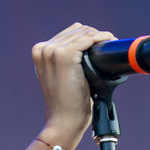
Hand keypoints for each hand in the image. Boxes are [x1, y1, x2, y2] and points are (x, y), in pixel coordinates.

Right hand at [32, 23, 115, 144]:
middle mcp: (43, 48)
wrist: (64, 119)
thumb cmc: (67, 102)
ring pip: (84, 32)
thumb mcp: (62, 76)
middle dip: (95, 36)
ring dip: (100, 36)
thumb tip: (91, 46)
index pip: (69, 33)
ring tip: (110, 45)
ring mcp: (52, 51)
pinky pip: (88, 38)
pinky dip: (101, 38)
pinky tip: (108, 42)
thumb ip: (68, 60)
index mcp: (39, 51)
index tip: (101, 45)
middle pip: (77, 30)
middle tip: (108, 46)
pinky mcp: (64, 55)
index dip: (88, 36)